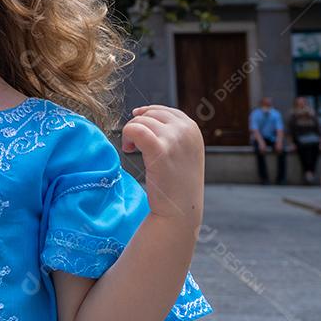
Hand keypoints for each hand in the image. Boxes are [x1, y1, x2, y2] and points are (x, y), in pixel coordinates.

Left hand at [121, 104, 204, 223]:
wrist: (180, 210)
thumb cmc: (177, 183)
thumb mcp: (183, 151)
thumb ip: (171, 131)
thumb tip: (142, 112)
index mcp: (192, 128)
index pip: (163, 110)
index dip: (147, 116)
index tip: (138, 129)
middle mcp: (186, 130)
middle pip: (150, 114)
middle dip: (138, 126)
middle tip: (134, 146)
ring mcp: (174, 139)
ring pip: (140, 121)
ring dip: (130, 133)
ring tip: (132, 149)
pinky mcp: (160, 150)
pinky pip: (135, 129)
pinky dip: (127, 135)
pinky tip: (129, 149)